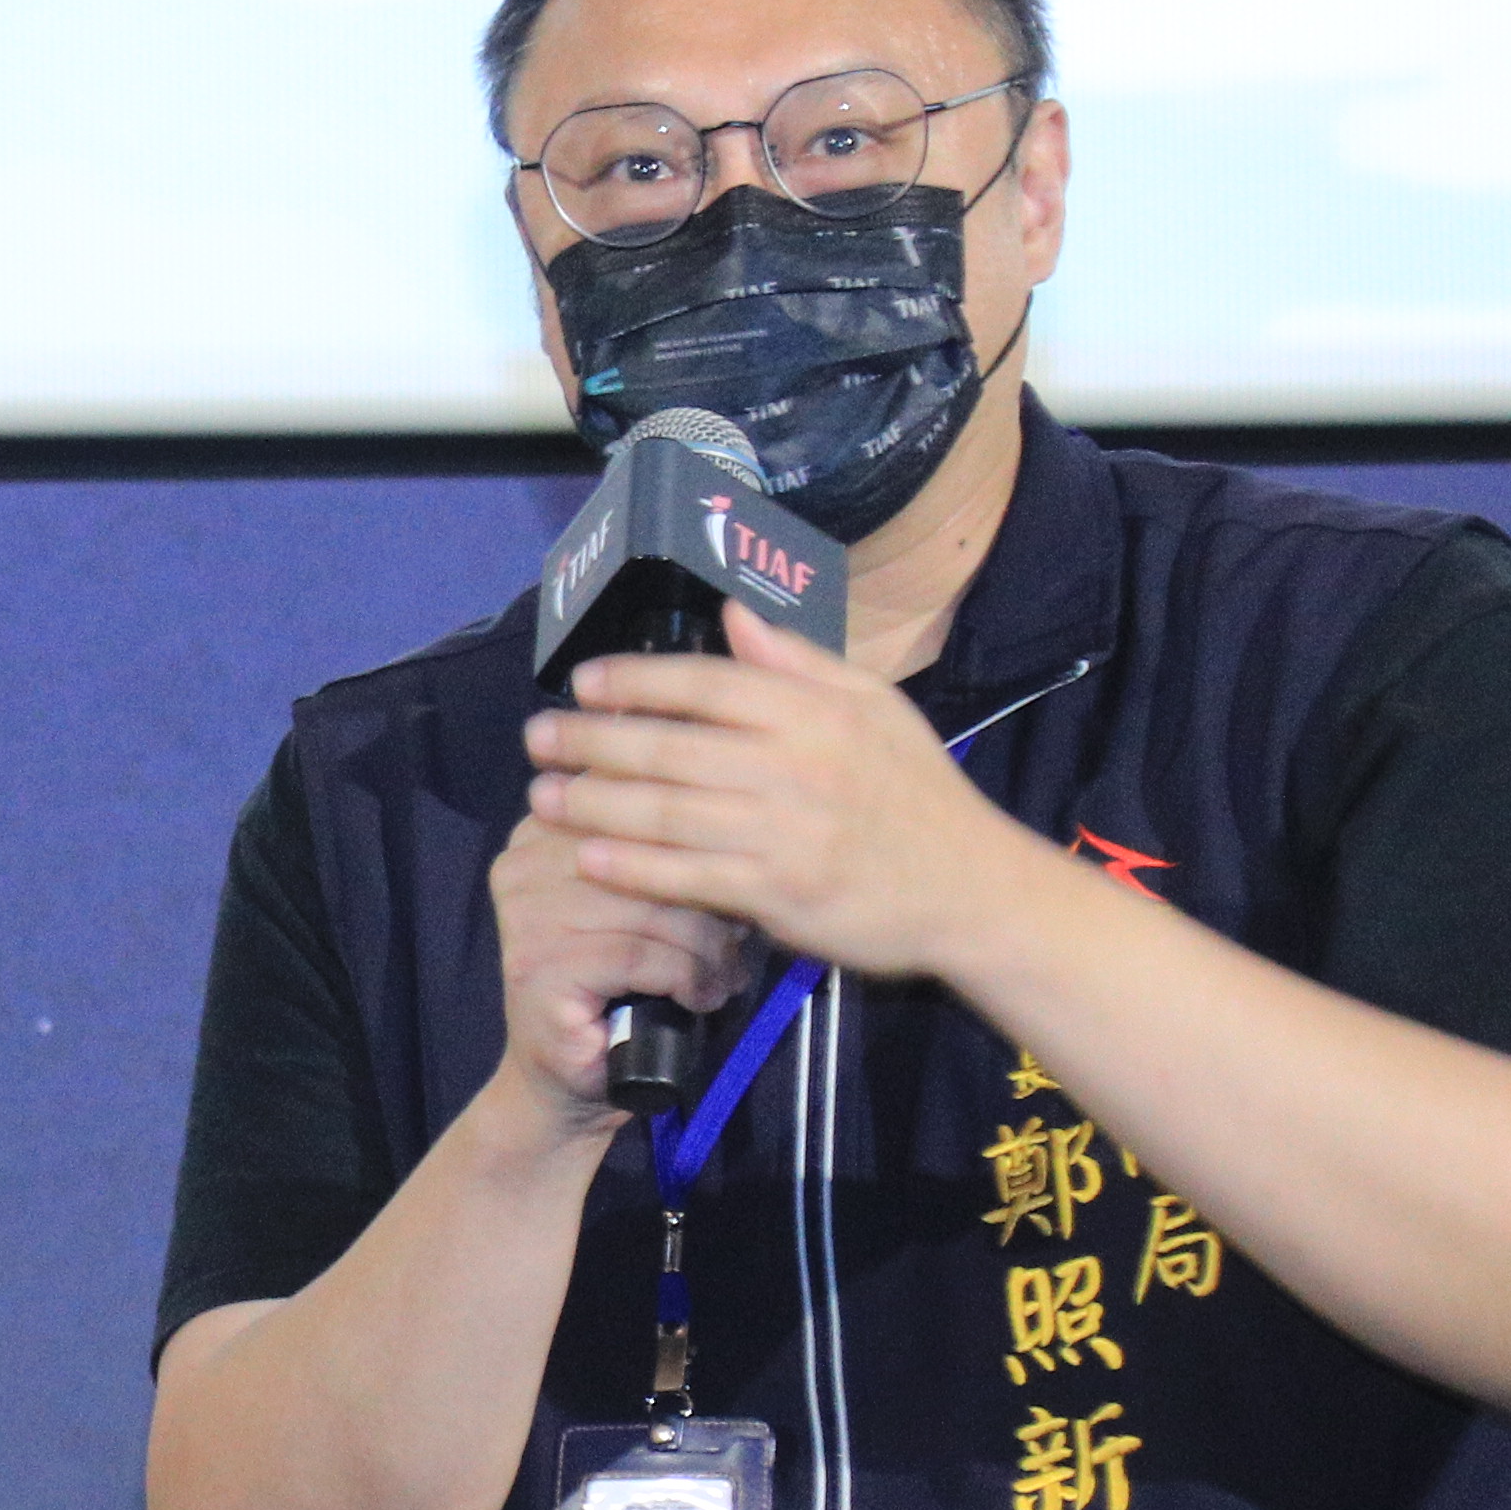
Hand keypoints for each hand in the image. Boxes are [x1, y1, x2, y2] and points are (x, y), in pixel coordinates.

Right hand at [482, 764, 759, 1134]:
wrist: (571, 1080)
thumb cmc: (625, 986)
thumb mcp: (650, 902)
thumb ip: (669, 850)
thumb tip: (749, 816)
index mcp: (546, 826)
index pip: (633, 792)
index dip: (696, 830)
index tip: (736, 868)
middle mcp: (523, 858)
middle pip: (647, 847)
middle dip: (708, 895)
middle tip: (740, 935)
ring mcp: (524, 914)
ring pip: (652, 905)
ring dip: (706, 949)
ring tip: (723, 976)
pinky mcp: (538, 966)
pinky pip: (640, 954)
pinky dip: (686, 979)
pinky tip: (698, 997)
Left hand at [524, 608, 1053, 985]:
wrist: (972, 890)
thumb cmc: (918, 794)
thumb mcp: (876, 706)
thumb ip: (799, 660)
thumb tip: (732, 613)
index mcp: (813, 712)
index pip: (704, 683)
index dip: (634, 680)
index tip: (583, 681)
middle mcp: (793, 766)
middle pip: (667, 747)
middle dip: (590, 741)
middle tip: (537, 738)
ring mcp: (783, 834)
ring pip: (664, 813)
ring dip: (592, 804)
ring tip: (542, 796)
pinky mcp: (779, 896)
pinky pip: (688, 877)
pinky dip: (632, 868)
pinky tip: (588, 857)